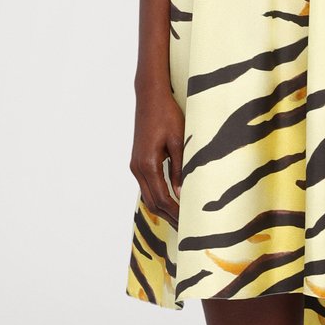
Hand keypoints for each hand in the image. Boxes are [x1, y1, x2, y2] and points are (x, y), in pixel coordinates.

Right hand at [129, 85, 184, 228]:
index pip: (162, 198)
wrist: (150, 97)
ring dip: (163, 208)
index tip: (189, 223)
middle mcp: (138, 168)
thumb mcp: (179, 140)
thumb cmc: (167, 114)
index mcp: (148, 164)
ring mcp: (135, 165)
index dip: (175, 213)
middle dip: (169, 216)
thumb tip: (182, 195)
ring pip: (148, 196)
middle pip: (152, 202)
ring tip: (180, 218)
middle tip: (187, 227)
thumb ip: (180, 168)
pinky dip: (158, 196)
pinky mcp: (138, 161)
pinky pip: (147, 185)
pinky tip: (171, 199)